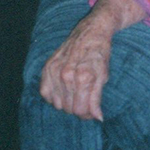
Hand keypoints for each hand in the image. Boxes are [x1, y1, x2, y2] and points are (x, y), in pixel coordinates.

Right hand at [39, 0, 144, 120]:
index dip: (87, 114)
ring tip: (76, 91)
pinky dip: (53, 95)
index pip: (80, 110)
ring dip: (66, 102)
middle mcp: (67, 75)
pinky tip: (63, 89)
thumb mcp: (103, 76)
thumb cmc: (99, 54)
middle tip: (85, 98)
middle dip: (78, 107)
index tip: (92, 111)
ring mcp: (55, 71)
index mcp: (83, 77)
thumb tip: (98, 118)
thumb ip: (97, 99)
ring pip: (57, 103)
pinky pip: (45, 93)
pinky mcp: (47, 67)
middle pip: (69, 108)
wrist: (92, 30)